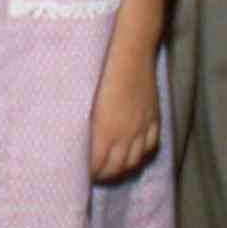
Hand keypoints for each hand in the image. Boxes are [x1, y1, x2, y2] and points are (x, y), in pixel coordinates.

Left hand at [89, 31, 160, 180]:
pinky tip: (133, 154)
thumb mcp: (84, 99)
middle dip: (104, 175)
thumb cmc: (100, 70)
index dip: (89, 173)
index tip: (79, 175)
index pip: (98, 164)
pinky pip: (151, 146)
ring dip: (122, 168)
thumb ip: (82, 124)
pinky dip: (142, 154)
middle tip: (93, 175)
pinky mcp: (153, 117)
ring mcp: (142, 126)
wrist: (130, 51)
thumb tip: (73, 141)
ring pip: (135, 160)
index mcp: (105, 131)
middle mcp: (126, 134)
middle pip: (117, 167)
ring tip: (111, 169)